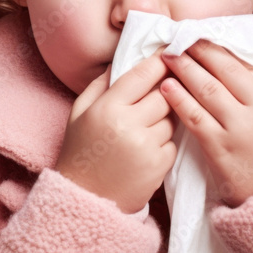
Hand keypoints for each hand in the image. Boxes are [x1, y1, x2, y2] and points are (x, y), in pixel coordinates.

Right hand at [54, 46, 178, 213]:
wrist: (84, 199)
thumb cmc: (81, 152)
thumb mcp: (80, 112)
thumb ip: (100, 84)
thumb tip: (122, 59)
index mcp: (107, 108)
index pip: (142, 75)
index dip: (159, 61)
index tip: (170, 53)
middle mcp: (128, 125)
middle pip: (165, 94)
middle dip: (167, 89)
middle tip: (167, 86)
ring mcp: (146, 146)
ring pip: (172, 117)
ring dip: (166, 117)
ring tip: (149, 122)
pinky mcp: (159, 166)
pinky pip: (173, 142)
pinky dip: (165, 141)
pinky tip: (148, 146)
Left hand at [159, 39, 252, 207]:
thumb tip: (252, 55)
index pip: (242, 63)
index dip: (217, 47)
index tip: (199, 36)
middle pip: (222, 71)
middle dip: (198, 52)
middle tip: (178, 40)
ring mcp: (237, 129)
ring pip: (206, 90)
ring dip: (184, 70)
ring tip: (167, 58)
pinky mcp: (219, 148)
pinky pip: (195, 118)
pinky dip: (179, 100)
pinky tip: (166, 88)